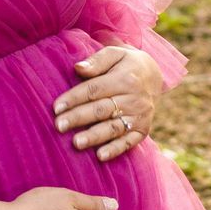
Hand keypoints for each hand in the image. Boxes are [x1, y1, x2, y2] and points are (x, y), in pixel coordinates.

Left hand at [54, 44, 162, 162]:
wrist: (154, 75)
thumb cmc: (126, 64)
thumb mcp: (115, 53)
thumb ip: (97, 61)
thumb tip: (78, 68)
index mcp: (125, 79)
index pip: (95, 89)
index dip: (74, 98)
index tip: (56, 107)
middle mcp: (134, 99)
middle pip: (102, 109)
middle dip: (79, 118)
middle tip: (59, 125)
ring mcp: (140, 116)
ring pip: (114, 128)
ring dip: (95, 136)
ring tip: (76, 143)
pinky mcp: (143, 129)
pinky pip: (129, 142)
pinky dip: (115, 149)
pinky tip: (100, 156)